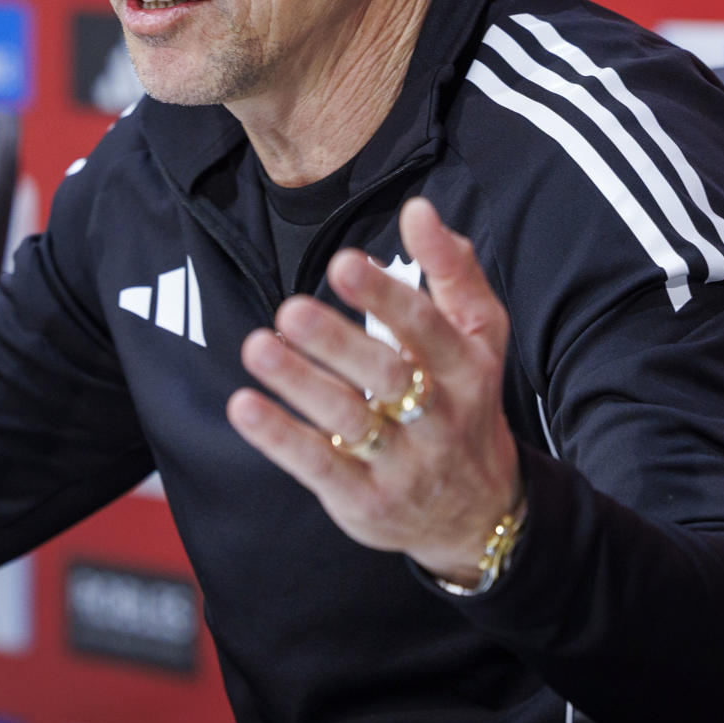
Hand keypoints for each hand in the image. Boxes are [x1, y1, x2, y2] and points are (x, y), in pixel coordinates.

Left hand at [227, 197, 522, 587]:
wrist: (479, 513)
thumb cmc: (466, 402)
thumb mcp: (479, 337)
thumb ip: (452, 270)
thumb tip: (418, 209)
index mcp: (466, 369)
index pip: (428, 328)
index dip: (386, 297)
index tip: (344, 263)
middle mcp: (438, 417)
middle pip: (387, 375)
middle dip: (338, 342)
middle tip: (290, 308)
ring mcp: (402, 463)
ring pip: (348, 420)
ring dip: (300, 383)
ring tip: (256, 347)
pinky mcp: (365, 500)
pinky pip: (320, 467)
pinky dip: (280, 439)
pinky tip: (243, 407)